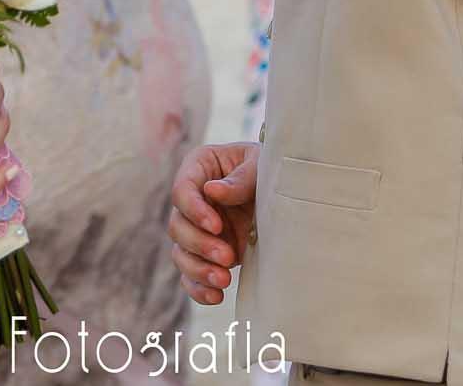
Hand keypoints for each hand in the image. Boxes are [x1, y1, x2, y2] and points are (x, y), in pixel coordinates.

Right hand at [167, 141, 258, 305]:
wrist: (285, 194)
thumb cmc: (268, 168)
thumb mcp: (259, 165)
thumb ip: (239, 178)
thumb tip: (212, 191)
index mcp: (199, 169)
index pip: (182, 191)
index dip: (194, 211)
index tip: (216, 226)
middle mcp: (192, 200)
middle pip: (178, 226)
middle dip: (200, 245)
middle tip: (227, 256)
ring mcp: (197, 229)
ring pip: (181, 253)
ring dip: (199, 269)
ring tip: (224, 280)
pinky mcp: (205, 254)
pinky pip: (191, 275)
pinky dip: (199, 288)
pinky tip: (216, 296)